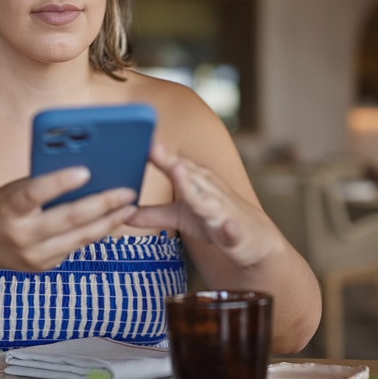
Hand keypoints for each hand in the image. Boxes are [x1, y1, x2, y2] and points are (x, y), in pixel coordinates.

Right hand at [0, 167, 137, 273]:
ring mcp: (34, 256)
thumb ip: (43, 183)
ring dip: (109, 221)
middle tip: (128, 192)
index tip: (85, 171)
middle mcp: (22, 235)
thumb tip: (85, 172)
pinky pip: (76, 247)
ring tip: (129, 207)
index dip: (59, 183)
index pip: (34, 193)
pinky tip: (111, 220)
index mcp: (9, 209)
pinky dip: (94, 232)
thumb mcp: (13, 190)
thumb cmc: (0, 208)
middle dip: (103, 204)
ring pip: (80, 238)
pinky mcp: (45, 266)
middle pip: (69, 219)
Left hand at [128, 142, 280, 267]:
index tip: (135, 137)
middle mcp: (209, 189)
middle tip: (150, 145)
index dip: (154, 152)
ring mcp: (223, 210)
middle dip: (169, 160)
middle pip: (187, 173)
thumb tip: (123, 212)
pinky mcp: (236, 232)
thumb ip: (152, 214)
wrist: (255, 240)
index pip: (171, 163)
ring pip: (207, 198)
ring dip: (193, 185)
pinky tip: (226, 226)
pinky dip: (229, 228)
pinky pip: (232, 230)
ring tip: (178, 171)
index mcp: (195, 181)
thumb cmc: (215, 220)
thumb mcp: (180, 216)